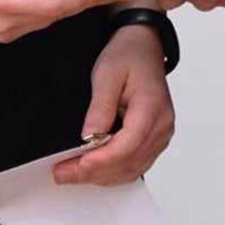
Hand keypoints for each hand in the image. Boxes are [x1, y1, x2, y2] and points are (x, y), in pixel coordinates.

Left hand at [54, 24, 174, 185]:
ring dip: (101, 177)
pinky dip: (113, 172)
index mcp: (152, 109)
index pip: (127, 146)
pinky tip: (93, 170)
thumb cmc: (129, 56)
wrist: (144, 47)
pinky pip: (135, 165)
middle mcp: (161, 126)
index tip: (75, 166)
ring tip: (71, 173)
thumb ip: (100, 108)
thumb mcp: (106, 74)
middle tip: (62, 173)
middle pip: (128, 163)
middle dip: (93, 173)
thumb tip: (89, 138)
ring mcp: (161, 135)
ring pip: (132, 169)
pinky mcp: (155, 139)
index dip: (100, 161)